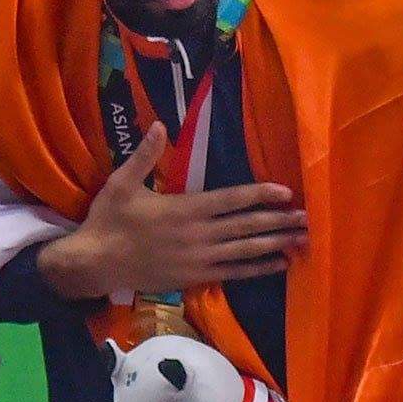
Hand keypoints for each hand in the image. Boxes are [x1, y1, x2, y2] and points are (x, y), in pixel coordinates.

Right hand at [39, 122, 307, 297]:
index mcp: (184, 209)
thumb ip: (144, 156)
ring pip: (245, 251)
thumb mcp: (122, 183)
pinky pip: (233, 273)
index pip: (230, 200)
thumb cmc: (109, 220)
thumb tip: (157, 124)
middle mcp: (198, 235)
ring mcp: (198, 259)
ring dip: (275, 244)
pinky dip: (257, 269)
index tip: (285, 192)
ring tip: (301, 240)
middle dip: (278, 221)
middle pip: (246, 227)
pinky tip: (279, 264)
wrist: (95, 264)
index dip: (259, 195)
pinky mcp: (194, 277)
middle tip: (308, 218)